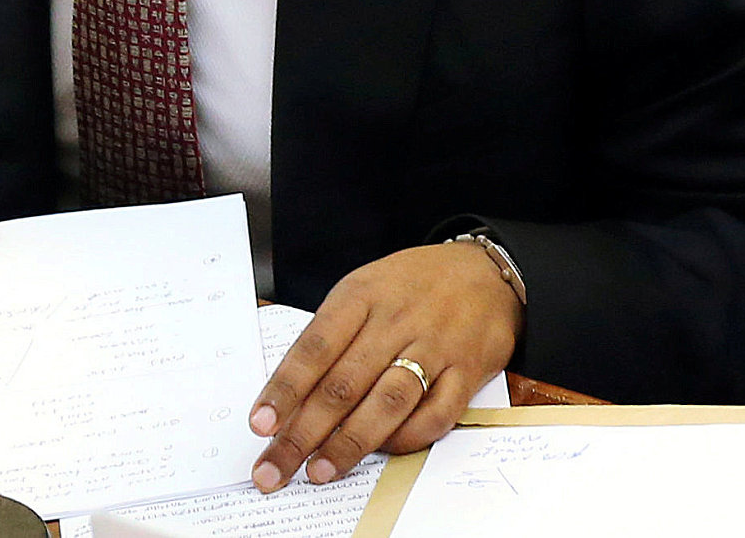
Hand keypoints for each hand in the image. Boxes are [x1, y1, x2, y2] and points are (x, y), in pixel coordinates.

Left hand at [249, 242, 522, 489]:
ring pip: (386, 403)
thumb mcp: (362, 290)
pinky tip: (382, 453)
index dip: (284, 389)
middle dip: (303, 433)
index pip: (313, 348)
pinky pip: (436, 414)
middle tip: (274, 469)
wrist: (485, 272)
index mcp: (359, 296)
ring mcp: (434, 348)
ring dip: (349, 444)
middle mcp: (394, 322)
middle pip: (342, 384)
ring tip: (319, 472)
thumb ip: (331, 336)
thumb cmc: (409, 286)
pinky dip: (407, 438)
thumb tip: (290, 395)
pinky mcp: (468, 373)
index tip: (259, 425)